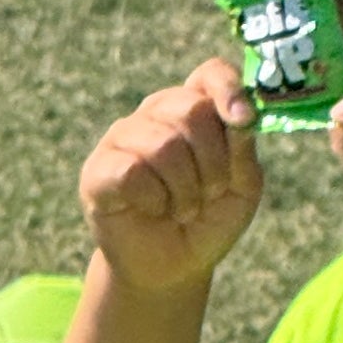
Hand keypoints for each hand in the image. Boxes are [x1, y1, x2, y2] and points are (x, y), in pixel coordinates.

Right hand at [78, 62, 261, 297]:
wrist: (172, 269)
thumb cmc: (208, 222)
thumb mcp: (242, 189)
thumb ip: (243, 151)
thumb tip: (241, 118)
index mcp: (194, 109)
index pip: (210, 73)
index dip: (228, 88)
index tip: (242, 119)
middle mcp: (157, 114)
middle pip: (192, 110)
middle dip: (213, 163)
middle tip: (209, 194)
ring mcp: (123, 137)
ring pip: (164, 144)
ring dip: (186, 190)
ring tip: (183, 210)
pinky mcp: (99, 169)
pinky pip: (133, 172)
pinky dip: (155, 200)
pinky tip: (153, 211)